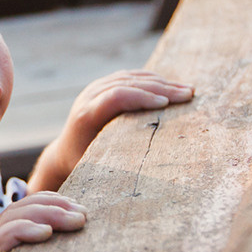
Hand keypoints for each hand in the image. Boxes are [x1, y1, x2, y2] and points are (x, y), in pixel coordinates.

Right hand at [0, 192, 86, 251]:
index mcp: (8, 248)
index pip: (25, 209)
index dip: (50, 202)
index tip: (81, 209)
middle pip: (19, 209)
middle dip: (53, 205)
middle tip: (83, 216)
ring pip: (10, 218)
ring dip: (45, 214)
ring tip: (75, 221)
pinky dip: (22, 231)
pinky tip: (45, 234)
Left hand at [27, 70, 192, 191]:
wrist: (63, 153)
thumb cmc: (82, 166)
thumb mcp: (94, 167)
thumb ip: (113, 163)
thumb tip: (143, 175)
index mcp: (86, 115)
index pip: (117, 96)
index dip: (143, 97)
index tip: (167, 103)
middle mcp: (89, 97)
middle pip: (128, 84)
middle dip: (161, 88)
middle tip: (188, 95)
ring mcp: (95, 88)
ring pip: (131, 78)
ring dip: (161, 83)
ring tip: (187, 90)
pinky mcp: (103, 85)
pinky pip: (130, 77)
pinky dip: (152, 80)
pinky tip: (171, 86)